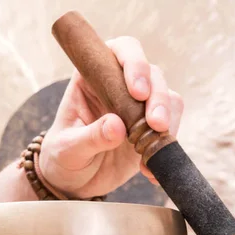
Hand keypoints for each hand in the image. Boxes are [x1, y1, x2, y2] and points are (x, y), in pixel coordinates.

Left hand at [38, 36, 184, 198]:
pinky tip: (149, 169)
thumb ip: (90, 137)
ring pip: (168, 98)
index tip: (137, 92)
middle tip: (155, 124)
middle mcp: (120, 85)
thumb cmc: (63, 157)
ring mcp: (139, 107)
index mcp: (93, 77)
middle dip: (158, 97)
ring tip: (152, 147)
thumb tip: (117, 126)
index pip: (119, 51)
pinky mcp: (153, 129)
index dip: (134, 63)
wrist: (73, 182)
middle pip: (152, 74)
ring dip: (168, 120)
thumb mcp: (67, 149)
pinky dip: (167, 146)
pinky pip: (171, 129)